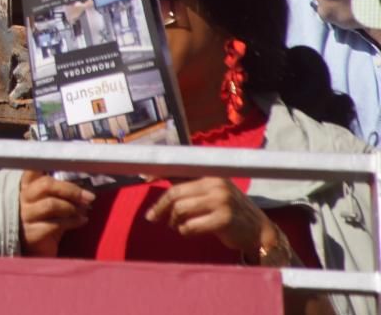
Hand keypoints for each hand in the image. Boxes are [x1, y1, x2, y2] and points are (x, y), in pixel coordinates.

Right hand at [19, 170, 94, 257]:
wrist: (33, 255)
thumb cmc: (43, 225)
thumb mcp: (47, 206)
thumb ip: (58, 195)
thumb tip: (82, 189)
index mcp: (24, 189)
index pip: (32, 171)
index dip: (45, 165)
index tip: (64, 166)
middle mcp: (20, 200)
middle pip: (46, 185)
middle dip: (71, 190)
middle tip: (88, 197)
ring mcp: (24, 217)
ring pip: (51, 204)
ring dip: (72, 207)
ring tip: (85, 211)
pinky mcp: (31, 234)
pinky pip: (55, 224)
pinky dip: (73, 222)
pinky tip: (81, 221)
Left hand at [145, 177, 281, 259]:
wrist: (259, 232)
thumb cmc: (229, 211)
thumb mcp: (212, 192)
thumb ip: (189, 186)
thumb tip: (154, 175)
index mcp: (211, 174)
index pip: (179, 169)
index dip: (159, 172)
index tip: (143, 177)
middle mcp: (216, 183)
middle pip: (175, 193)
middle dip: (160, 207)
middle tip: (152, 217)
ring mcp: (222, 200)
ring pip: (180, 209)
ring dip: (174, 221)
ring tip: (177, 226)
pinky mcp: (224, 219)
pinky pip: (191, 226)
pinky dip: (185, 231)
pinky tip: (188, 232)